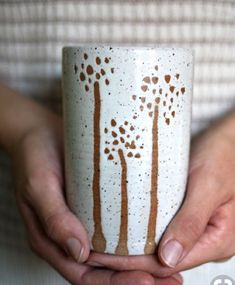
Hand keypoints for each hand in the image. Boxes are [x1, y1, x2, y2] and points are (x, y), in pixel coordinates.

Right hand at [10, 112, 181, 284]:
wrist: (40, 132)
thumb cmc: (35, 157)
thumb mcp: (39, 186)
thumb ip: (54, 219)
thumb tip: (77, 253)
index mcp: (53, 241)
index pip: (85, 275)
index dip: (116, 283)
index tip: (146, 281)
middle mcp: (71, 235)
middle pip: (105, 269)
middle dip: (137, 278)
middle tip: (171, 279)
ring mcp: (85, 221)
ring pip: (114, 252)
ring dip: (141, 261)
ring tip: (171, 262)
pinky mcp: (96, 204)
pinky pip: (116, 226)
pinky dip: (136, 235)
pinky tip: (158, 232)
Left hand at [87, 111, 234, 276]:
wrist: (230, 141)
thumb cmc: (224, 156)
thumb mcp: (208, 186)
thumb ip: (192, 221)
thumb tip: (169, 257)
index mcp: (217, 239)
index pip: (169, 262)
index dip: (134, 262)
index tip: (106, 257)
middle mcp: (208, 239)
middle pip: (164, 260)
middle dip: (130, 259)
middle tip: (97, 251)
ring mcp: (198, 229)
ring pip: (163, 248)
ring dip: (135, 248)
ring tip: (107, 243)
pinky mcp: (189, 217)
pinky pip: (165, 233)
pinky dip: (144, 234)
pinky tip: (127, 229)